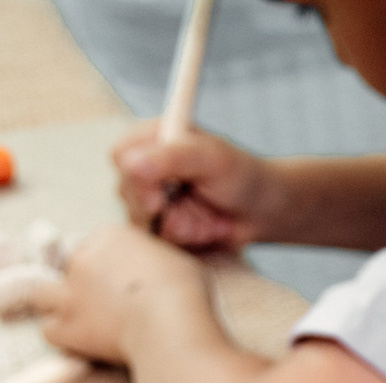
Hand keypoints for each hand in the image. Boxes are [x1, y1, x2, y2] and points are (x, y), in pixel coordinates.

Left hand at [36, 225, 210, 364]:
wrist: (172, 327)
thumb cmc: (186, 294)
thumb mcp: (180, 262)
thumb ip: (157, 262)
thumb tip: (158, 271)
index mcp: (112, 237)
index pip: (97, 242)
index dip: (108, 262)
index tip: (122, 278)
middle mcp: (84, 259)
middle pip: (70, 265)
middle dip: (84, 282)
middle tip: (105, 301)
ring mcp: (70, 293)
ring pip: (42, 293)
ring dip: (56, 304)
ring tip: (76, 318)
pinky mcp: (67, 326)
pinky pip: (50, 330)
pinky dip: (62, 337)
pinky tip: (81, 342)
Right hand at [110, 121, 280, 250]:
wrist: (263, 211)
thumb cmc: (242, 176)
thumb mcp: (211, 159)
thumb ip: (172, 158)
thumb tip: (131, 164)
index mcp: (152, 139)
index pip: (122, 158)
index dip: (141, 180)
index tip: (166, 192)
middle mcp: (145, 167)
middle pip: (129, 195)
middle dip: (169, 207)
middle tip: (200, 199)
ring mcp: (151, 198)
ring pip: (144, 222)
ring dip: (184, 225)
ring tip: (208, 214)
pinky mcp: (161, 225)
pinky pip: (160, 241)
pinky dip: (188, 239)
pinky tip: (206, 229)